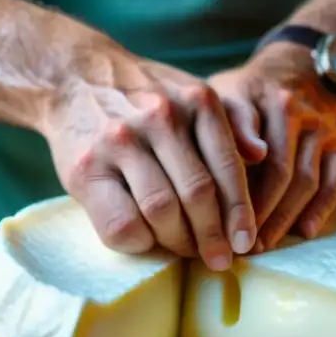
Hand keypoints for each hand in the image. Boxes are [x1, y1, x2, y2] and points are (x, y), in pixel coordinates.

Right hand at [44, 46, 255, 270]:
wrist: (74, 78)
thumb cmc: (144, 98)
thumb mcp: (190, 94)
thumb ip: (229, 121)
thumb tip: (261, 153)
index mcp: (196, 101)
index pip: (228, 167)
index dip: (240, 212)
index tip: (246, 242)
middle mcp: (160, 117)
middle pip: (198, 193)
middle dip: (213, 236)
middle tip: (218, 258)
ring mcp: (119, 141)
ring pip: (161, 211)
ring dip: (178, 242)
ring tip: (186, 250)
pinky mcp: (85, 169)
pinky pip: (122, 223)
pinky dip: (140, 243)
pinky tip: (147, 240)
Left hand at [209, 43, 335, 250]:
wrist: (291, 80)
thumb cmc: (243, 101)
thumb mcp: (222, 99)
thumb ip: (228, 125)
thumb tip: (254, 155)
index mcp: (256, 98)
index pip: (244, 145)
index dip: (234, 186)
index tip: (220, 219)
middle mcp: (292, 111)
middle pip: (278, 171)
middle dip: (259, 212)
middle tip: (239, 244)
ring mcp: (320, 129)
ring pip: (305, 181)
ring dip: (284, 217)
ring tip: (263, 244)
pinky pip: (333, 183)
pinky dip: (320, 210)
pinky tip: (305, 232)